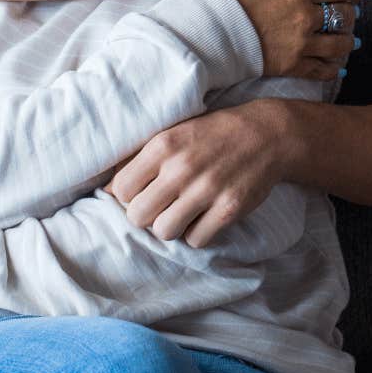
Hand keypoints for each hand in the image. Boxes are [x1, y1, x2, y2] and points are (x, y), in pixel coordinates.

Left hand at [106, 102, 286, 247]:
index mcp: (163, 146)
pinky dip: (198, 234)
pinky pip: (196, 240)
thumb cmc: (212, 134)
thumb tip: (104, 191)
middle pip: (137, 216)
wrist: (267, 134)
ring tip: (184, 214)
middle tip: (163, 207)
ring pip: (164, 232)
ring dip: (172, 227)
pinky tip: (205, 218)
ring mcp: (207, 190)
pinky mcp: (229, 208)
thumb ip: (139, 159)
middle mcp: (182, 168)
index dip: (129, 197)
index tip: (145, 193)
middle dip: (147, 216)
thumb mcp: (173, 133)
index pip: (120, 190)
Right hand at [214, 0, 364, 81]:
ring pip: (340, 45)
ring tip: (351, 39)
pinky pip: (322, 70)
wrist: (206, 32)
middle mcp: (306, 17)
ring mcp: (300, 44)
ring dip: (349, 41)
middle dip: (353, 13)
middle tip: (352, 13)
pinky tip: (337, 66)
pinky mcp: (291, 66)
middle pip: (345, 16)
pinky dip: (334, 68)